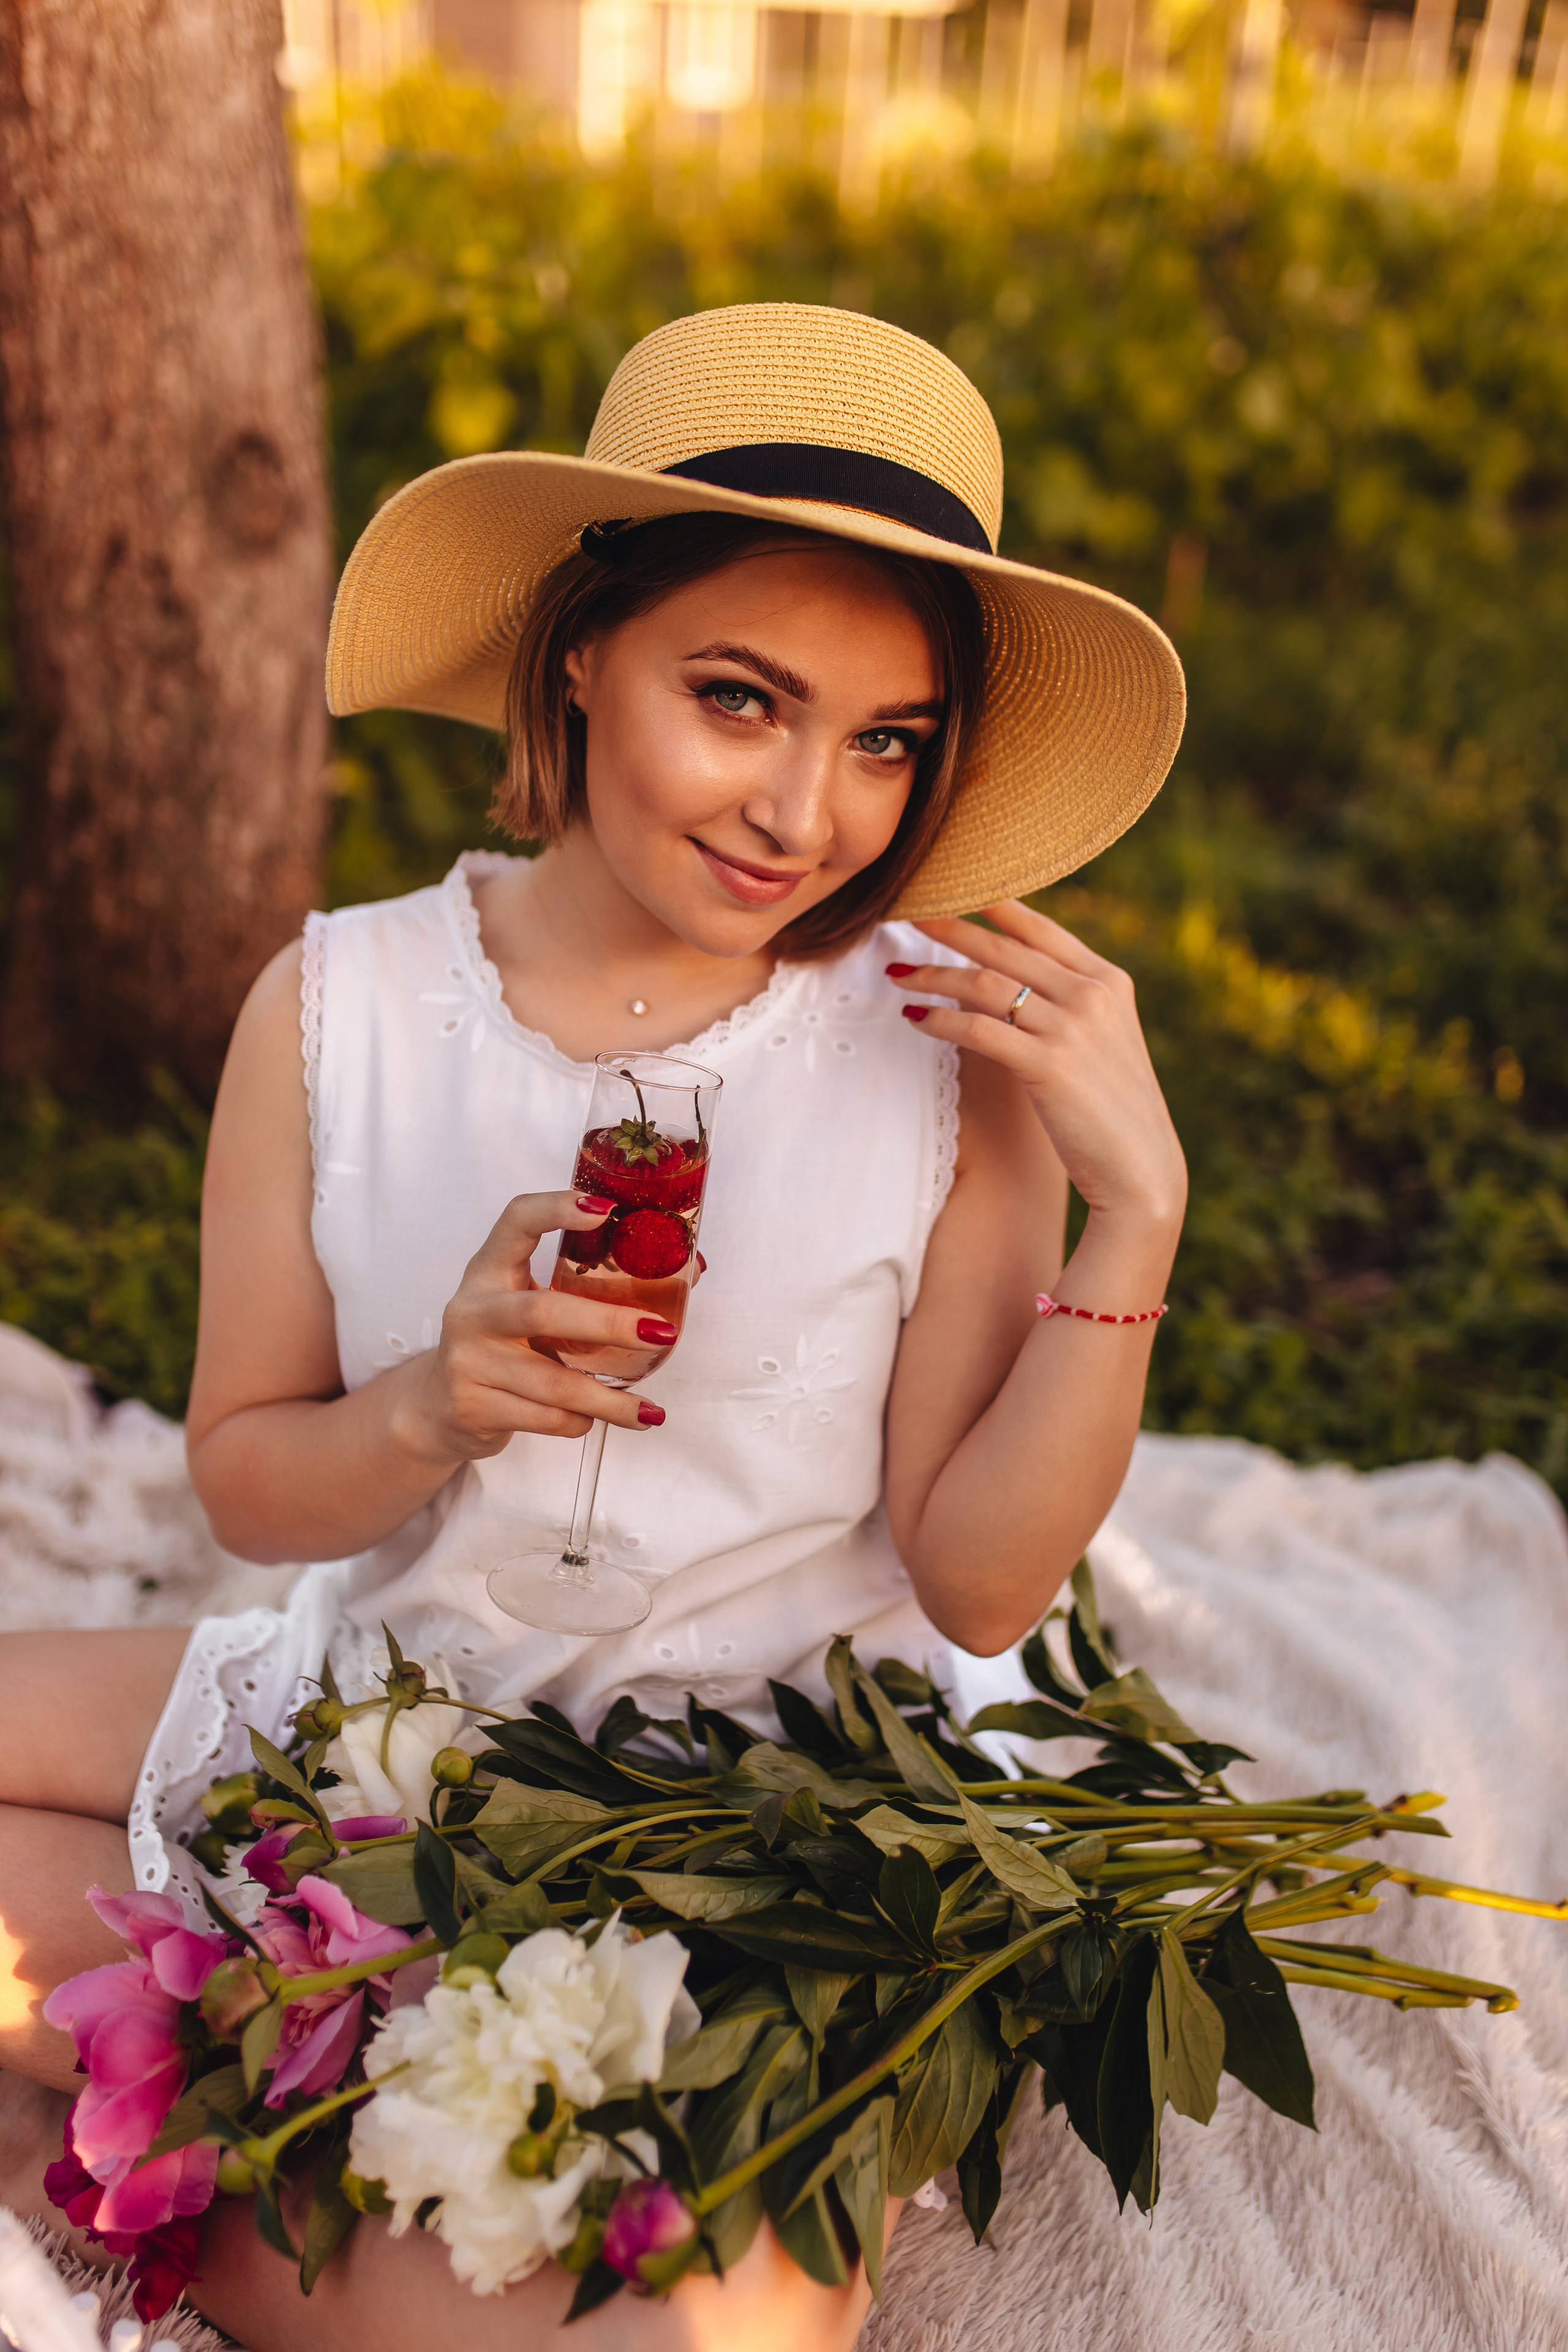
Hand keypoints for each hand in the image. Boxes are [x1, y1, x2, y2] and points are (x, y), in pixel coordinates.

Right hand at [396, 1191, 671, 1466]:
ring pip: (552, 1382)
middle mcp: (472, 1310)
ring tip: (650, 1412)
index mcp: (489, 1270)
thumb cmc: (504, 1345)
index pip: (516, 1220)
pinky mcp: (471, 1407)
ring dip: (609, 1400)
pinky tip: (593, 1420)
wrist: (438, 1408)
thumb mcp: (529, 1305)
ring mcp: (467, 1360)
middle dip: (609, 1324)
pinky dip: (579, 1423)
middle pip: (544, 1311)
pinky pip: (543, 1418)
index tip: (606, 1209)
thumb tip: (690, 1272)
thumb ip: (590, 1290)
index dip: (557, 1208)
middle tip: (662, 1333)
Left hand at [888, 902, 1186, 1227]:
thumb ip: (1069, 1003)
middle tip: (908, 913)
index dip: (993, 904)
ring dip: (932, 976)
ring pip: (983, 985)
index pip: (1040, 928)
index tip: (953, 888)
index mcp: (1108, 980)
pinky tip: (915, 1018)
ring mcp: (1071, 1028)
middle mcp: (1091, 994)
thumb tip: (1011, 981)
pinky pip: (978, 1029)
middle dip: (949, 928)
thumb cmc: (1110, 1109)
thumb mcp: (1102, 1039)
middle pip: (1003, 949)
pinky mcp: (1048, 1064)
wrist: (1140, 1168)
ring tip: (897, 974)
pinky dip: (939, 1020)